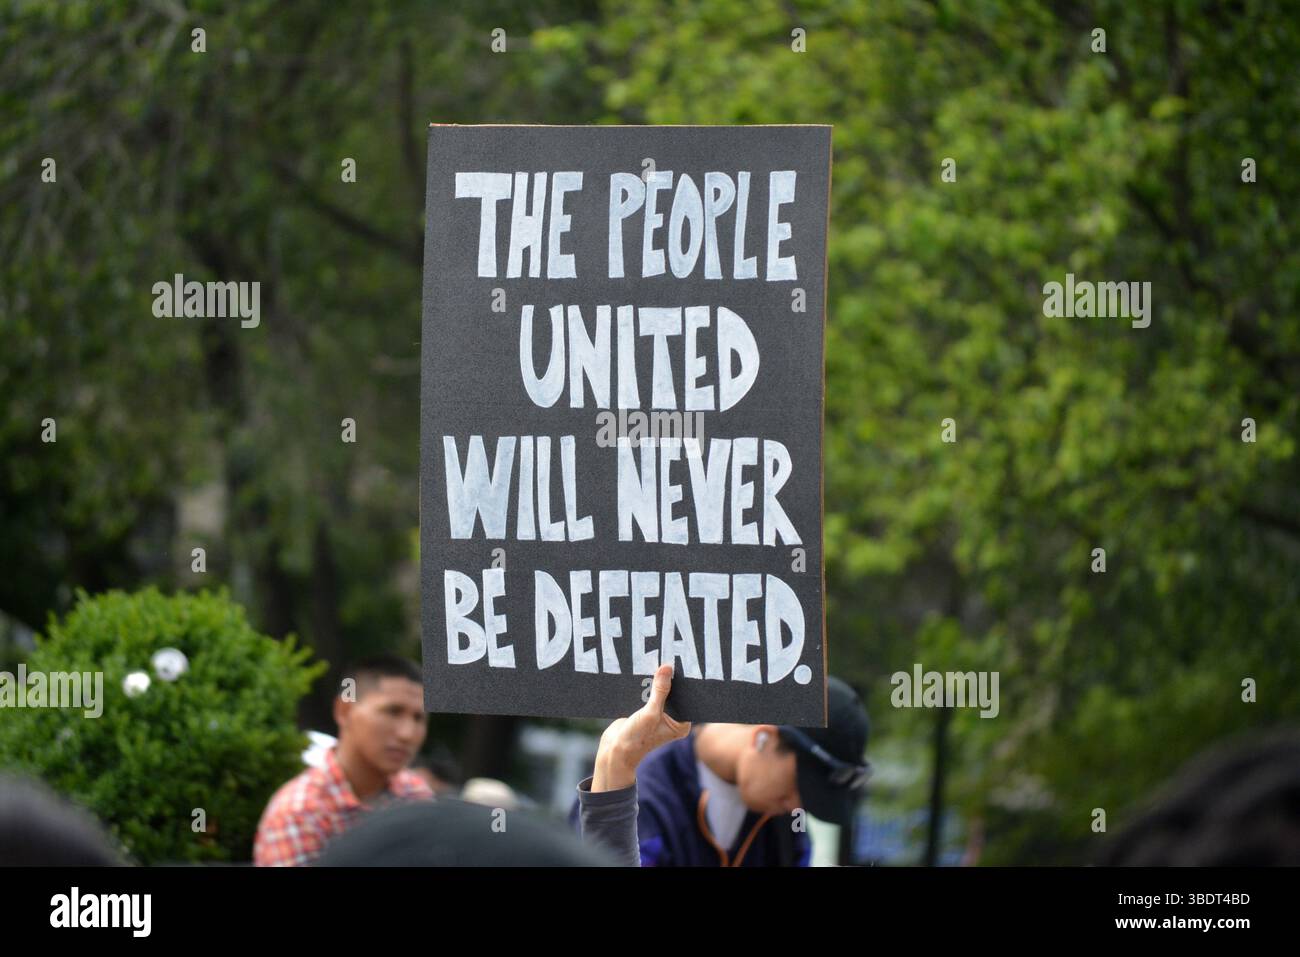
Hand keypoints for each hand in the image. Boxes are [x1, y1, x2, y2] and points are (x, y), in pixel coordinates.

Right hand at [591, 664, 691, 791]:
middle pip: (673, 694)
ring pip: (659, 693)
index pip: (686, 699)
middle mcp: (672, 720)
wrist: (614, 751)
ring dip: (655, 682)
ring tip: (655, 662)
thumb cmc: (636, 739)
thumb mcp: (650, 713)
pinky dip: (645, 687)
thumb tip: (667, 668)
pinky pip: (648, 695)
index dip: (684, 683)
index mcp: (680, 724)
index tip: (682, 665)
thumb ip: (660, 691)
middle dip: (669, 680)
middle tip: (668, 659)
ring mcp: (658, 715)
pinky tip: (642, 674)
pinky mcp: (645, 711)